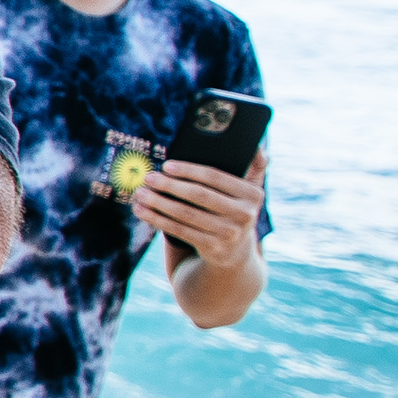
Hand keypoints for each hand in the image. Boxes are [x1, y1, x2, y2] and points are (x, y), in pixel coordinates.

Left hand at [136, 152, 263, 267]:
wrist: (236, 250)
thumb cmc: (232, 208)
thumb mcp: (247, 189)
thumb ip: (253, 166)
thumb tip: (257, 147)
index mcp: (253, 194)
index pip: (215, 177)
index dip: (188, 170)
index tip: (166, 165)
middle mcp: (245, 214)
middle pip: (199, 196)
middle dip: (169, 185)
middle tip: (147, 178)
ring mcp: (229, 233)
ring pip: (186, 214)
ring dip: (158, 203)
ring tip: (139, 193)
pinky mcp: (213, 248)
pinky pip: (179, 230)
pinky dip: (157, 219)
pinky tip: (142, 211)